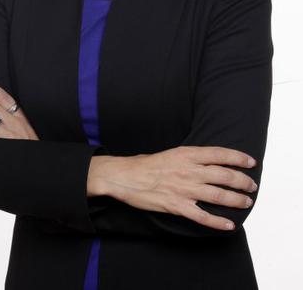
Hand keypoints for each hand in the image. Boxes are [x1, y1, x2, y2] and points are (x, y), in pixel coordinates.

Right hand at [101, 146, 257, 231]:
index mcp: (187, 154)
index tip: (250, 161)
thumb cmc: (146, 164)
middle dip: (242, 181)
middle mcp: (189, 170)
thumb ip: (190, 157)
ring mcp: (184, 189)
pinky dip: (218, 222)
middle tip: (251, 185)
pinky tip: (229, 225)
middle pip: (224, 175)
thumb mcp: (172, 153)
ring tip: (247, 202)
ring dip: (236, 200)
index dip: (238, 157)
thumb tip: (209, 161)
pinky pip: (203, 216)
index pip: (219, 154)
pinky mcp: (177, 206)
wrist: (125, 176)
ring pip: (218, 195)